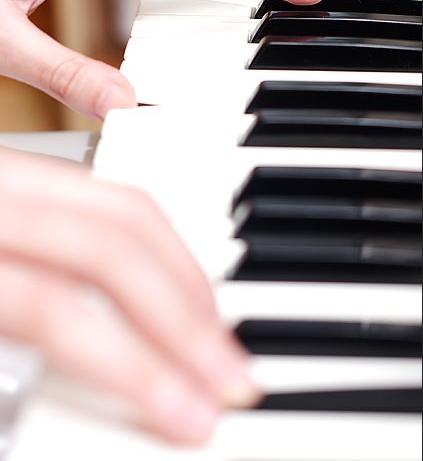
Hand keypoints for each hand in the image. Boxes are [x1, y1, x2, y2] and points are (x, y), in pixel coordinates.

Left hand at [0, 147, 258, 443]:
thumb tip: (50, 403)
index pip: (52, 305)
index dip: (132, 368)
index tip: (188, 416)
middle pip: (110, 240)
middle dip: (184, 314)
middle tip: (233, 372)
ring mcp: (7, 173)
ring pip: (123, 205)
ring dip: (183, 272)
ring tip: (216, 329)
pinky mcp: (24, 172)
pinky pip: (109, 198)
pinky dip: (156, 244)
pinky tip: (174, 283)